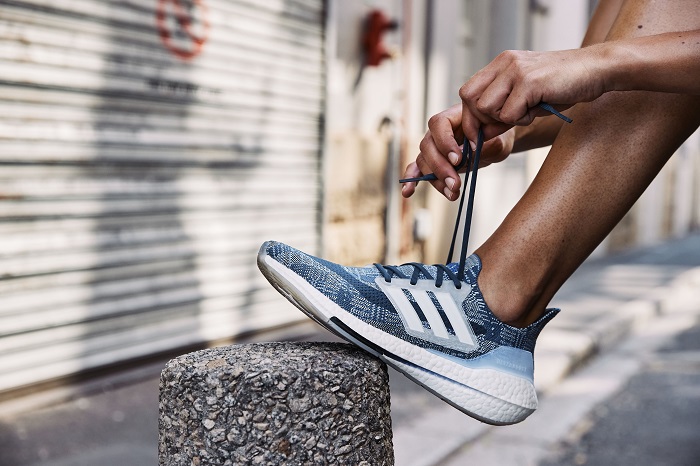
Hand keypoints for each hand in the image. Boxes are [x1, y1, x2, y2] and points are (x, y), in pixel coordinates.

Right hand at [402, 104, 515, 199]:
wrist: (495, 142)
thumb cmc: (496, 135)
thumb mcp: (498, 138)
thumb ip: (485, 144)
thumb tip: (470, 152)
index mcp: (453, 117)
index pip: (439, 124)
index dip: (445, 142)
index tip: (458, 159)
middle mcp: (438, 132)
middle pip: (428, 146)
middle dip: (440, 168)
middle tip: (455, 183)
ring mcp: (433, 147)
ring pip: (424, 162)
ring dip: (436, 180)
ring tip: (452, 193)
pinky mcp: (432, 162)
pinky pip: (417, 169)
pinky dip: (412, 180)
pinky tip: (408, 192)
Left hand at [459, 48, 605, 146]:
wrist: (596, 69)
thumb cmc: (562, 86)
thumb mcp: (526, 99)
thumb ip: (501, 113)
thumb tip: (480, 136)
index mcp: (501, 63)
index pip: (467, 92)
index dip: (471, 116)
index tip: (480, 133)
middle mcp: (505, 63)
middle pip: (470, 100)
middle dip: (483, 121)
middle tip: (507, 124)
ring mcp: (515, 71)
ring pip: (487, 108)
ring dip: (505, 120)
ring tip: (529, 111)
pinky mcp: (529, 82)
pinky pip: (509, 114)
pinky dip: (523, 120)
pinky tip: (540, 108)